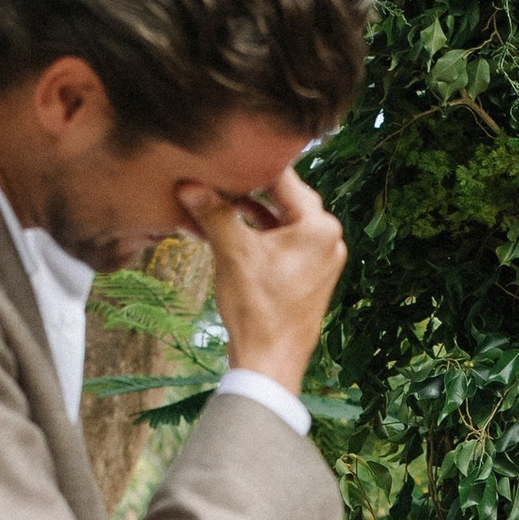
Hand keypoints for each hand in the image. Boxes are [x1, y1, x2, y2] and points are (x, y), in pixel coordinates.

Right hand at [182, 162, 344, 393]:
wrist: (270, 363)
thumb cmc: (258, 310)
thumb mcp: (232, 253)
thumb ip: (214, 212)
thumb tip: (188, 184)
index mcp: (319, 225)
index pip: (282, 177)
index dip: (248, 166)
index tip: (223, 157)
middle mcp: (330, 237)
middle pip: (285, 197)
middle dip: (250, 189)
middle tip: (218, 176)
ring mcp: (324, 257)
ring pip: (284, 220)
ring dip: (253, 212)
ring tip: (219, 203)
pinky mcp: (313, 274)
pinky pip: (287, 241)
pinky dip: (262, 235)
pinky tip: (233, 230)